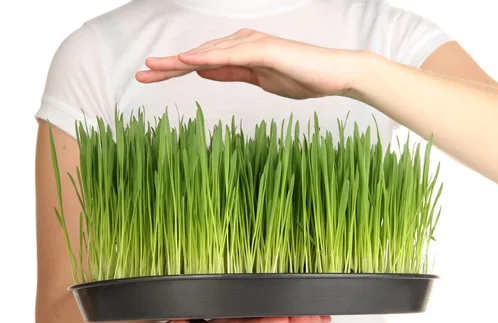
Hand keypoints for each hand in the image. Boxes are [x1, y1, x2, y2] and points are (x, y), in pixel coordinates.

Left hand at [136, 29, 362, 98]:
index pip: (202, 63)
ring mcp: (251, 44)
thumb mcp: (259, 81)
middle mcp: (242, 43)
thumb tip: (204, 72)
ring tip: (153, 69)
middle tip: (141, 75)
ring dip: (178, 61)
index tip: (152, 79)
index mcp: (241, 53)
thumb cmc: (301, 78)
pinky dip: (205, 57)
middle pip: (198, 55)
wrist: (333, 74)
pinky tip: (185, 60)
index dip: (175, 70)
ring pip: (208, 53)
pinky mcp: (262, 49)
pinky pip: (228, 55)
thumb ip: (232, 74)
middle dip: (168, 66)